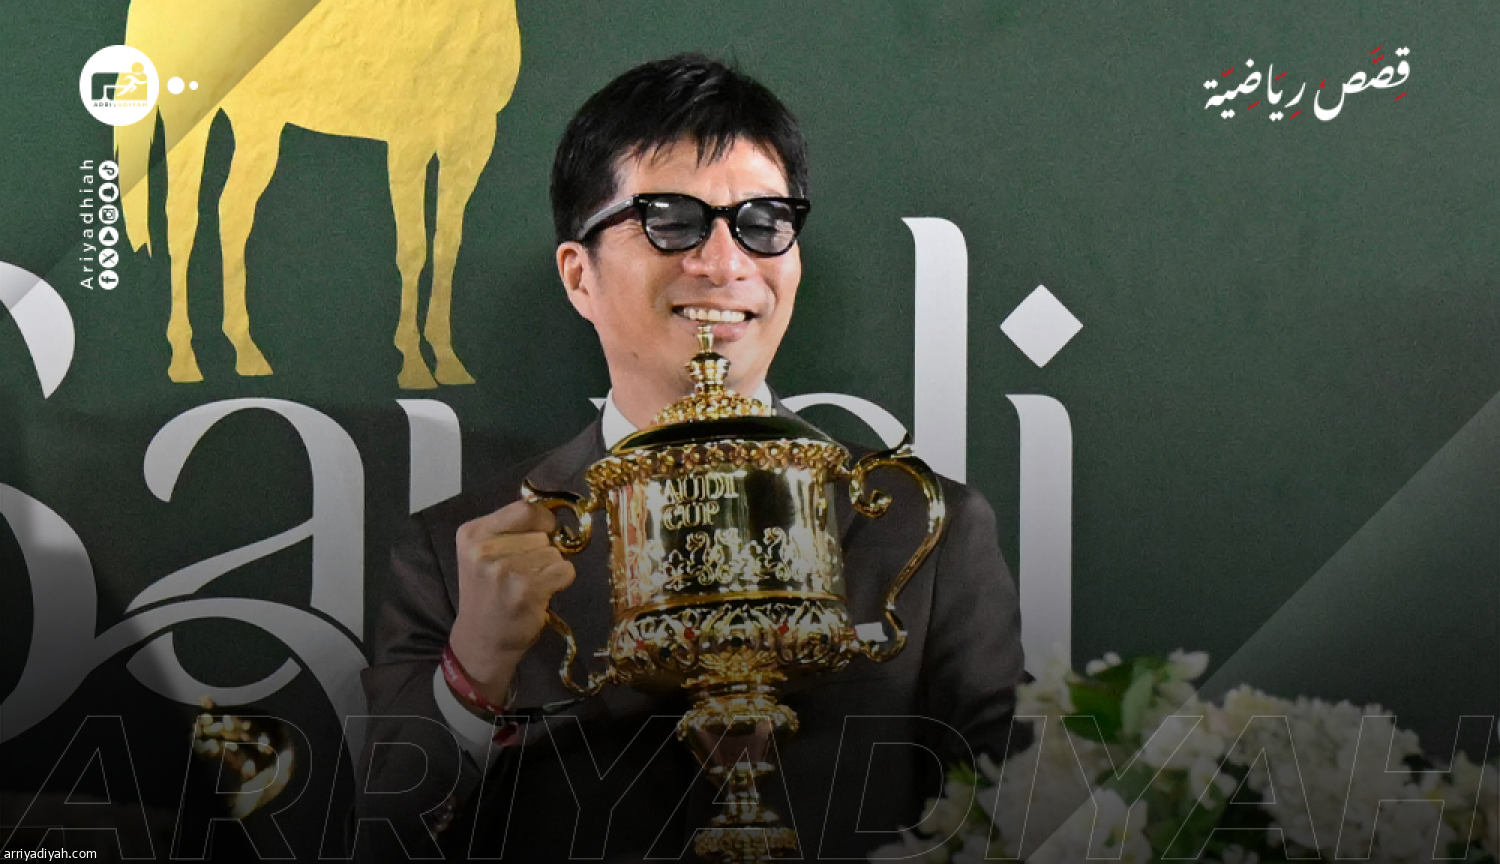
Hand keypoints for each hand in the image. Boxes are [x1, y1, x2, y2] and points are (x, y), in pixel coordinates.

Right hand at [447, 500, 575, 706]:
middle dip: (541, 551)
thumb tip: (553, 517)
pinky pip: (564, 570)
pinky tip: (539, 595)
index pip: (523, 509)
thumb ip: (510, 531)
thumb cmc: (488, 594)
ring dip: (549, 569)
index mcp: (472, 533)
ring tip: (527, 586)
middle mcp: (484, 549)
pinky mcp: (526, 590)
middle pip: (541, 533)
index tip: (541, 534)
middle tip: (522, 574)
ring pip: (554, 553)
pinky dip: (560, 581)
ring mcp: (504, 570)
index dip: (541, 521)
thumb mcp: (483, 555)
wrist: (481, 640)